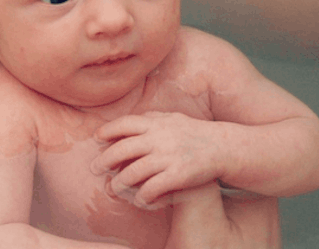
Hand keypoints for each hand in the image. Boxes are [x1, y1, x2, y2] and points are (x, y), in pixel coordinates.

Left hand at [91, 112, 224, 208]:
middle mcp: (160, 138)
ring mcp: (168, 157)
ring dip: (118, 183)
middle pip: (122, 149)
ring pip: (133, 172)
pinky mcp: (178, 175)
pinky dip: (142, 196)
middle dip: (104, 160)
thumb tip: (131, 120)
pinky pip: (152, 188)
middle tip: (94, 168)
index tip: (96, 138)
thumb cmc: (196, 133)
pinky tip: (139, 200)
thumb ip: (153, 118)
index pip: (125, 123)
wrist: (223, 147)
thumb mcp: (175, 118)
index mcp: (157, 123)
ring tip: (113, 188)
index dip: (108, 130)